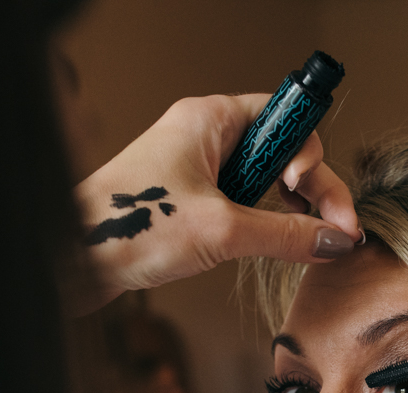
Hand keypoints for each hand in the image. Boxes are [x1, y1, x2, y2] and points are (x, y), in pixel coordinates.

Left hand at [68, 94, 360, 313]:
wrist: (72, 259)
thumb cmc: (129, 228)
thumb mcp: (222, 231)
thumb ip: (287, 235)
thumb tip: (335, 241)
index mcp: (209, 119)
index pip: (285, 118)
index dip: (310, 157)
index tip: (315, 199)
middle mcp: (203, 137)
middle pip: (280, 152)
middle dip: (312, 190)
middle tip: (334, 232)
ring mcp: (194, 170)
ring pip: (262, 181)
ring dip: (289, 210)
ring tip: (307, 241)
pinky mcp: (186, 202)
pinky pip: (241, 203)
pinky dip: (263, 223)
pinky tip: (274, 247)